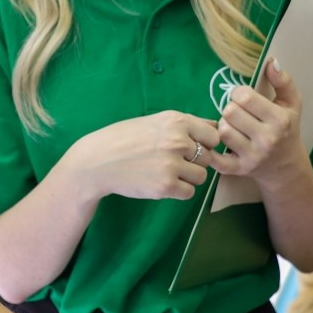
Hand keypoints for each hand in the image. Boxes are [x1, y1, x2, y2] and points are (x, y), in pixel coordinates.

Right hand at [60, 110, 222, 202]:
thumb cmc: (124, 139)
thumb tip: (214, 125)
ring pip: (201, 176)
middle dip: (195, 162)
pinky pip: (189, 192)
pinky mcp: (166, 186)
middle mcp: (177, 140)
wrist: (97, 161)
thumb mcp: (154, 121)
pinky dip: (179, 190)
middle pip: (208, 157)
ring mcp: (172, 164)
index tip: (190, 147)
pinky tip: (163, 183)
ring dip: (188, 177)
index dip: (204, 143)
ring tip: (166, 172)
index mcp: (176, 120)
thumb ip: (185, 124)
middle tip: (172, 162)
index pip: (213, 135)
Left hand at [207, 58, 308, 190]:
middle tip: (238, 113)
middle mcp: (267, 139)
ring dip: (224, 126)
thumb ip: (283, 81)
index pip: (244, 97)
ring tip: (233, 127)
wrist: (287, 167)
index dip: (239, 93)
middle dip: (231, 109)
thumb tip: (270, 61)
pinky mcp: (239, 170)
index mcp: (279, 120)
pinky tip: (216, 143)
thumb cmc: (287, 129)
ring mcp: (252, 156)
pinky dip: (211, 150)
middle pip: (230, 112)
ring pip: (222, 131)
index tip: (243, 98)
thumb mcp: (292, 103)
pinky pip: (215, 158)